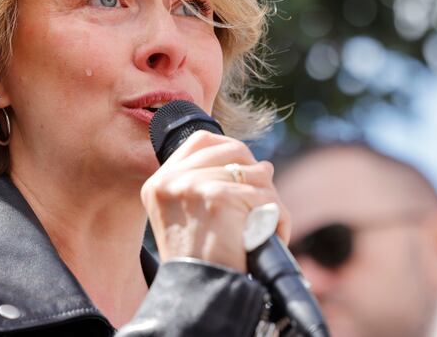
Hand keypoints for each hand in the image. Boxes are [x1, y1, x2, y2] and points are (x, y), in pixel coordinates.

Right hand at [140, 130, 289, 272]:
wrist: (199, 294)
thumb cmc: (201, 263)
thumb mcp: (189, 217)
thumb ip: (208, 184)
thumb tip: (262, 165)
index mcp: (158, 183)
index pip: (201, 141)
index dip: (230, 149)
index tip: (246, 170)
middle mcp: (170, 180)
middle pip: (233, 151)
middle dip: (257, 174)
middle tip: (263, 202)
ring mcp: (192, 186)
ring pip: (255, 172)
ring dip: (271, 199)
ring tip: (268, 224)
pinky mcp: (217, 196)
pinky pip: (264, 196)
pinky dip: (278, 217)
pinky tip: (273, 235)